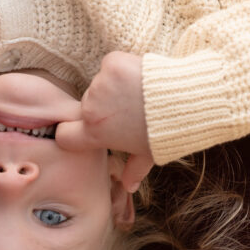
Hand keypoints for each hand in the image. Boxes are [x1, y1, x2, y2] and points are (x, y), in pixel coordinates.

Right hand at [55, 52, 153, 191]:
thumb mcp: (148, 154)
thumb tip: (129, 187)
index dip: (72, 133)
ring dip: (113, 88)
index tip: (85, 129)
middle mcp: (92, 109)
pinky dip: (121, 69)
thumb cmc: (165, 131)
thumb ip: (133, 170)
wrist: (185, 100)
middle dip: (102, 108)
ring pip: (99, 85)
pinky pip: (110, 65)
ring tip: (137, 94)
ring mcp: (101, 84)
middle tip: (127, 111)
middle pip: (86, 106)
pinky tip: (138, 77)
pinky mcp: (112, 63)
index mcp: (96, 133)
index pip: (64, 134)